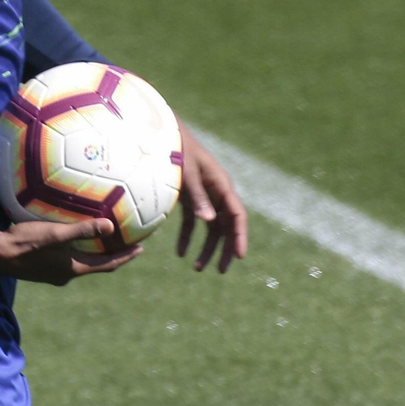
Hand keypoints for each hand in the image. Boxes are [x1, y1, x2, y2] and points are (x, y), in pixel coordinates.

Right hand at [0, 218, 142, 285]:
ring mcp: (53, 273)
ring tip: (106, 238)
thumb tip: (111, 226)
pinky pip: (69, 259)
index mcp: (73, 269)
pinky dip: (80, 250)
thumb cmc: (26, 243)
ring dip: (96, 252)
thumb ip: (82, 230)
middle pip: (97, 264)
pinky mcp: (43, 267)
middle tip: (129, 241)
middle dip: (114, 253)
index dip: (125, 256)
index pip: (107, 264)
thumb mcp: (56, 234)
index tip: (142, 248)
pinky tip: (75, 238)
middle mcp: (66, 274)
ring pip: (82, 262)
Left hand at [177, 127, 248, 272]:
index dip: (240, 236)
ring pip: (211, 227)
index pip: (237, 215)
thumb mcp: (186, 173)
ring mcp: (204, 194)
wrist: (164, 134)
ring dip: (206, 247)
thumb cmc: (177, 150)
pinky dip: (188, 237)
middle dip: (224, 248)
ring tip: (197, 268)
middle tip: (220, 271)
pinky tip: (180, 253)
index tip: (239, 256)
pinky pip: (193, 221)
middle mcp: (217, 192)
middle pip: (226, 225)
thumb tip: (209, 222)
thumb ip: (197, 196)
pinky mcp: (190, 196)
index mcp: (221, 185)